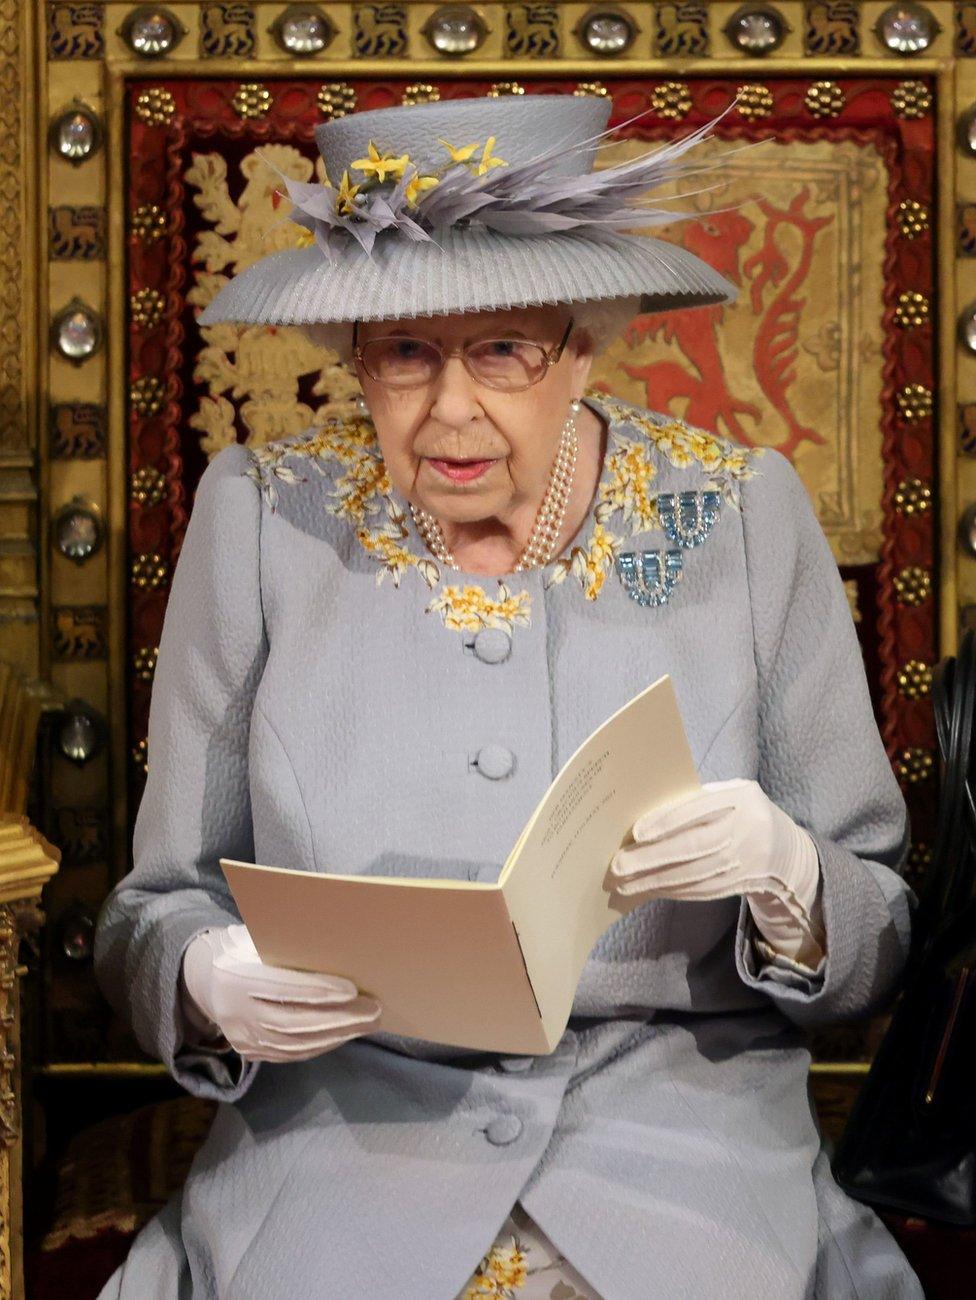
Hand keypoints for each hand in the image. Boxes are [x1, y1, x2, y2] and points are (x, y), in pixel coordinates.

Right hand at [179, 923, 381, 1062]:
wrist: (205, 979)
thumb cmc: (245, 948)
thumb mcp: (257, 939)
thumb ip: (285, 946)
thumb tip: (337, 948)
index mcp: (235, 975)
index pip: (283, 987)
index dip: (319, 990)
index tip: (353, 990)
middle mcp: (235, 1011)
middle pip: (293, 1020)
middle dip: (338, 1018)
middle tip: (373, 1010)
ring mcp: (241, 1036)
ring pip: (294, 1042)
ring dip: (336, 1034)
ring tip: (367, 1023)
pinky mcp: (249, 1051)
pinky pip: (290, 1053)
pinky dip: (321, 1045)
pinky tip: (343, 1034)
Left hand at [607, 778, 825, 967]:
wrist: (784, 848)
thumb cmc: (741, 811)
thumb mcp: (729, 794)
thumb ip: (697, 799)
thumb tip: (646, 813)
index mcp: (741, 798)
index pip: (699, 809)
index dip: (668, 821)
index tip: (637, 833)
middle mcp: (746, 830)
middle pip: (694, 846)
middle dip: (653, 857)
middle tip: (619, 864)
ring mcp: (744, 861)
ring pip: (694, 874)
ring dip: (656, 880)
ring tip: (625, 883)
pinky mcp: (738, 884)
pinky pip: (701, 890)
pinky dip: (672, 891)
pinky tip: (650, 889)